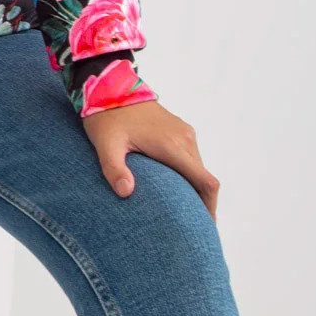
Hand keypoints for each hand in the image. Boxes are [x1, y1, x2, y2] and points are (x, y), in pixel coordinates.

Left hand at [81, 100, 219, 219]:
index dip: (209, 207)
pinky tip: (175, 189)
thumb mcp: (105, 145)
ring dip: (193, 189)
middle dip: (201, 203)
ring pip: (198, 168)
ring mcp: (184, 132)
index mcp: (171, 145)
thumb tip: (126, 193)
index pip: (204, 181)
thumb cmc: (106, 118)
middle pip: (203, 178)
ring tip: (184, 213)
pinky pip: (191, 157)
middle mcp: (185, 138)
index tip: (207, 227)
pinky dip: (188, 175)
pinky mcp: (179, 130)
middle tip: (192, 229)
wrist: (110, 87)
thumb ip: (114, 169)